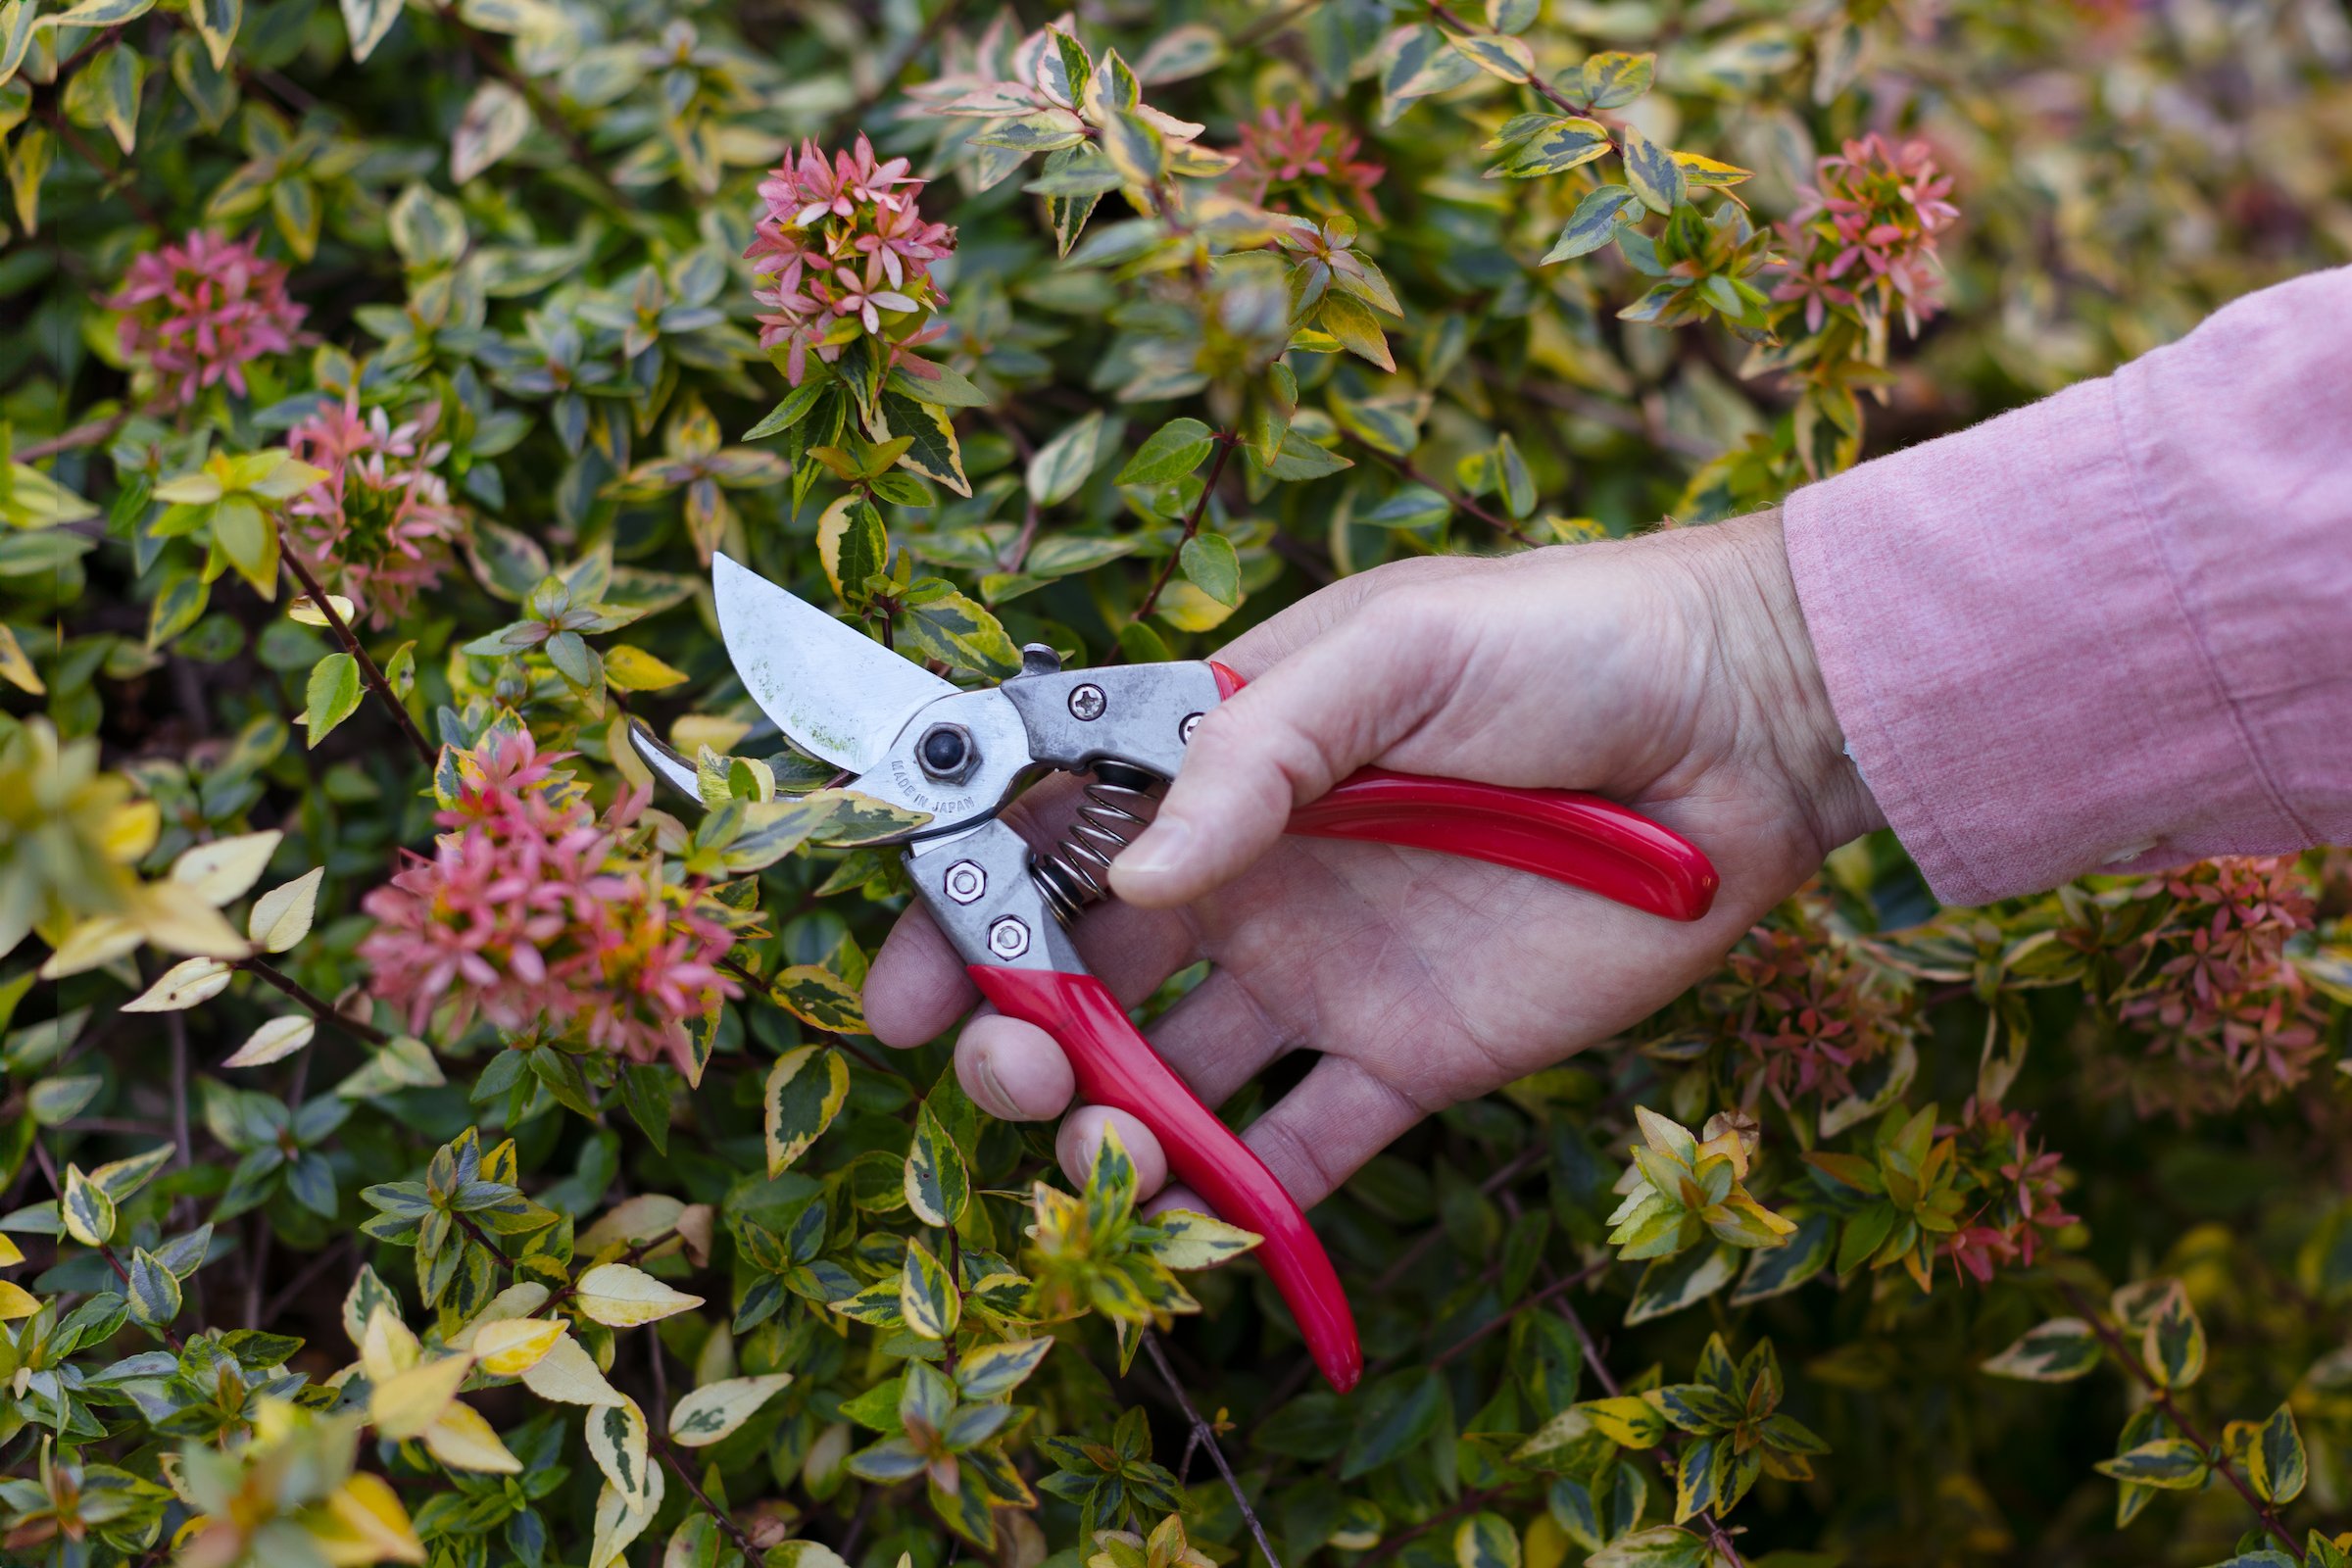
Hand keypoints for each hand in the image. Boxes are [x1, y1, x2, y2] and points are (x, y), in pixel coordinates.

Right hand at [863, 510, 1881, 1211]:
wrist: (1746, 727)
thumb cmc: (1564, 642)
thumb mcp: (1394, 652)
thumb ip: (1254, 752)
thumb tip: (1131, 880)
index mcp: (1220, 759)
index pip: (1049, 837)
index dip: (960, 910)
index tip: (898, 992)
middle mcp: (1250, 876)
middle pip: (1085, 974)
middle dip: (1017, 1032)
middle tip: (1011, 1070)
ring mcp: (1325, 974)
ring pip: (1172, 1075)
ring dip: (1110, 1128)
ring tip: (1107, 1154)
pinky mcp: (1413, 1058)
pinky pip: (1305, 1147)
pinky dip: (1244, 1201)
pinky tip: (1202, 1225)